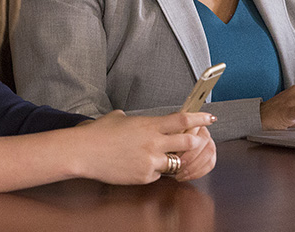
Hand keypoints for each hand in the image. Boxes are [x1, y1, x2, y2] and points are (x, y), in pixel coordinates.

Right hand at [75, 110, 215, 183]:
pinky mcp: (144, 176)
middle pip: (188, 142)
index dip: (200, 117)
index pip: (183, 119)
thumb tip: (136, 121)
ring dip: (171, 160)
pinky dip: (153, 171)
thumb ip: (135, 120)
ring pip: (175, 162)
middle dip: (195, 142)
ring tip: (155, 156)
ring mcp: (150, 161)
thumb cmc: (98, 133)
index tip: (210, 117)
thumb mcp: (119, 118)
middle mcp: (154, 142)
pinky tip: (137, 166)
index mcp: (149, 125)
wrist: (84, 152)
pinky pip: (157, 175)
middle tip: (195, 142)